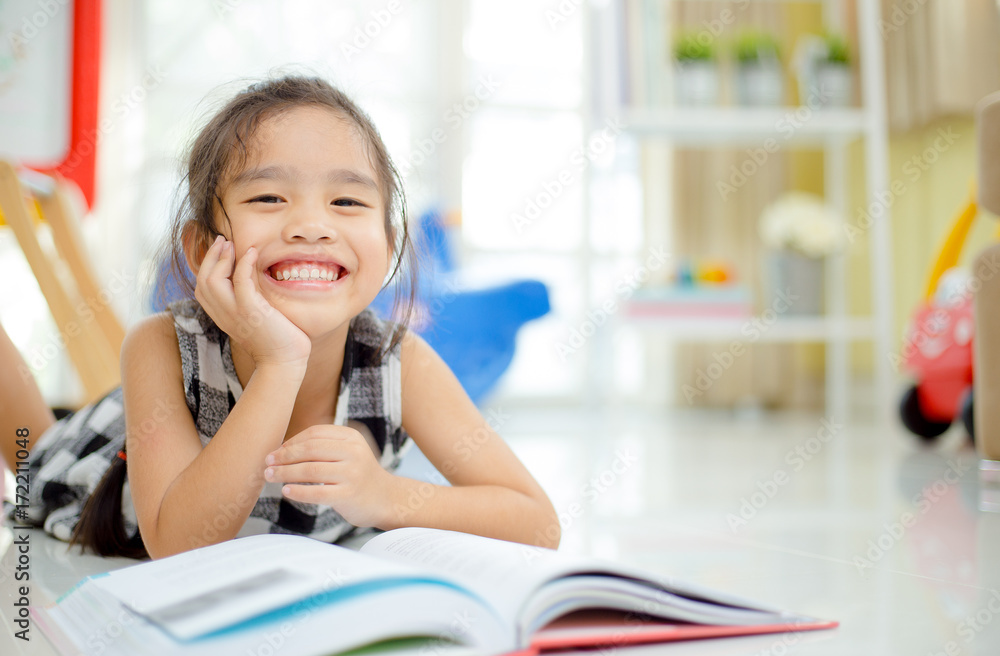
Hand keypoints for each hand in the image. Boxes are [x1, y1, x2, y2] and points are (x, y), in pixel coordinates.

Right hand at [195, 236, 311, 371]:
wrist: (284, 362)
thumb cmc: (277, 341)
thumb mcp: (256, 320)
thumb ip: (248, 304)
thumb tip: (253, 285)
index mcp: (222, 317)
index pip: (201, 288)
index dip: (207, 266)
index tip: (220, 250)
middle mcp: (223, 315)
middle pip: (202, 280)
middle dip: (211, 257)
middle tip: (223, 240)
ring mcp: (235, 313)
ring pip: (212, 280)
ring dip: (221, 257)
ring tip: (232, 244)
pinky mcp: (251, 311)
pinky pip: (239, 281)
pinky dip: (243, 263)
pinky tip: (252, 252)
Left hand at [263, 425, 394, 527]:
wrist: (386, 499)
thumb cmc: (358, 475)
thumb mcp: (348, 452)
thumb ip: (323, 446)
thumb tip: (282, 448)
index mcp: (351, 437)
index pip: (314, 433)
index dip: (291, 441)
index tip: (276, 451)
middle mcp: (353, 452)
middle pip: (310, 450)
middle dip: (284, 456)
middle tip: (267, 463)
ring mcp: (352, 474)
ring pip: (310, 471)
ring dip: (285, 473)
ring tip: (270, 476)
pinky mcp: (348, 495)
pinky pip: (317, 492)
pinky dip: (298, 492)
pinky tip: (286, 491)